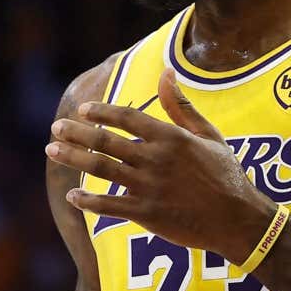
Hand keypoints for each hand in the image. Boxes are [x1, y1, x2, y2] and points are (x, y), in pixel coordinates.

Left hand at [45, 69, 275, 262]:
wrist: (238, 218)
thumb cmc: (226, 174)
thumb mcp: (209, 134)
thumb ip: (182, 105)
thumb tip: (166, 72)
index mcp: (171, 137)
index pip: (128, 117)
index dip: (102, 112)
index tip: (83, 110)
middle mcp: (156, 159)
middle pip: (106, 142)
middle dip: (76, 134)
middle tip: (55, 128)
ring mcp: (150, 187)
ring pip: (102, 169)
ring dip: (74, 159)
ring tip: (52, 151)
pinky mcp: (147, 214)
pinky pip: (110, 206)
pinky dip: (89, 200)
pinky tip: (73, 196)